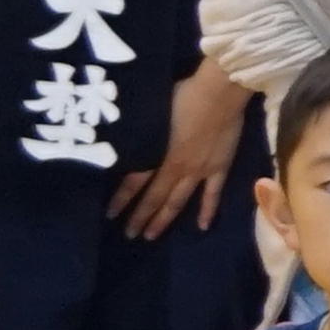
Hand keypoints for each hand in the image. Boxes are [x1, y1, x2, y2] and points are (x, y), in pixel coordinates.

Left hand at [115, 62, 251, 239]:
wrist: (218, 93)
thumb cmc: (181, 96)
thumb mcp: (152, 115)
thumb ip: (142, 136)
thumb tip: (124, 147)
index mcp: (158, 155)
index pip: (135, 183)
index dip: (121, 200)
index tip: (110, 216)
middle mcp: (177, 169)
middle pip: (155, 198)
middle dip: (141, 217)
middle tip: (130, 235)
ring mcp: (200, 171)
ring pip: (179, 200)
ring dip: (165, 219)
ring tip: (152, 236)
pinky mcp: (219, 167)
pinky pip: (213, 193)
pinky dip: (207, 209)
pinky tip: (202, 226)